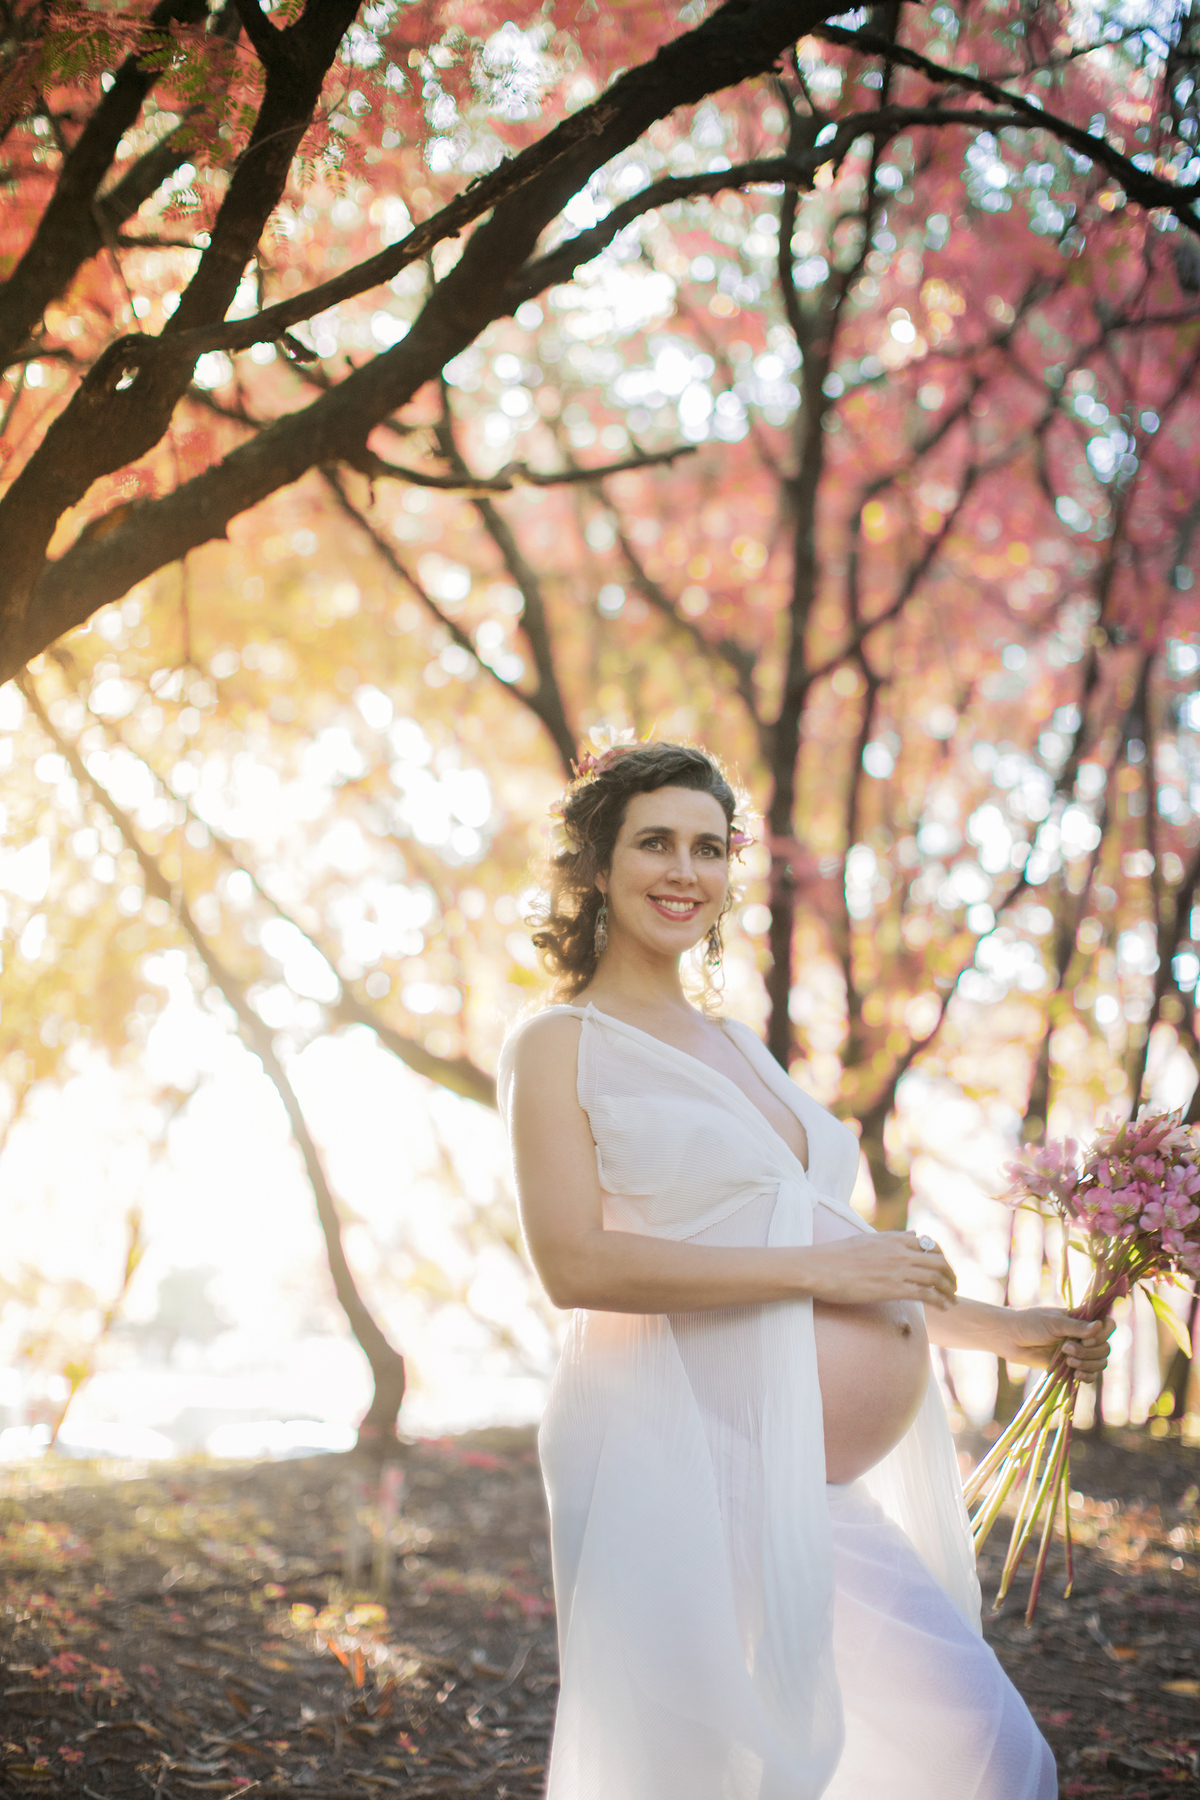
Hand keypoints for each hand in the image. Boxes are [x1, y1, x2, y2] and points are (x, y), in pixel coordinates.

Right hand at [803, 1231, 957, 1309]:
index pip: (927, 1243)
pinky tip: (943, 1307)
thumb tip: (906, 1237)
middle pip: (937, 1260)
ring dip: (949, 1289)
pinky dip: (940, 1300)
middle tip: (953, 1286)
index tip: (943, 1269)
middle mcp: (898, 1250)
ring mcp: (896, 1268)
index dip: (940, 1257)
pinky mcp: (892, 1287)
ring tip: (952, 1300)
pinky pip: (926, 1293)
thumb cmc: (833, 1258)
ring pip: (936, 1277)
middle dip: (950, 1274)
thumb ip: (886, 1240)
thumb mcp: (863, 1240)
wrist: (818, 1268)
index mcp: (890, 1238)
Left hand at [1002, 1307, 1113, 1381]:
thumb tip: (1100, 1326)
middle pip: (1105, 1348)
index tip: (1087, 1338)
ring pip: (1099, 1363)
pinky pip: (1090, 1376)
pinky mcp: (1071, 1367)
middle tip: (1065, 1348)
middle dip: (1088, 1352)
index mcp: (1082, 1321)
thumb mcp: (1054, 1322)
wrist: (1010, 1339)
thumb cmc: (1030, 1324)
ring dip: (1087, 1364)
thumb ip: (1077, 1327)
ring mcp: (1078, 1352)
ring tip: (1067, 1359)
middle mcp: (1083, 1336)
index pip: (1107, 1326)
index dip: (1103, 1334)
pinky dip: (1087, 1376)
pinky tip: (1076, 1375)